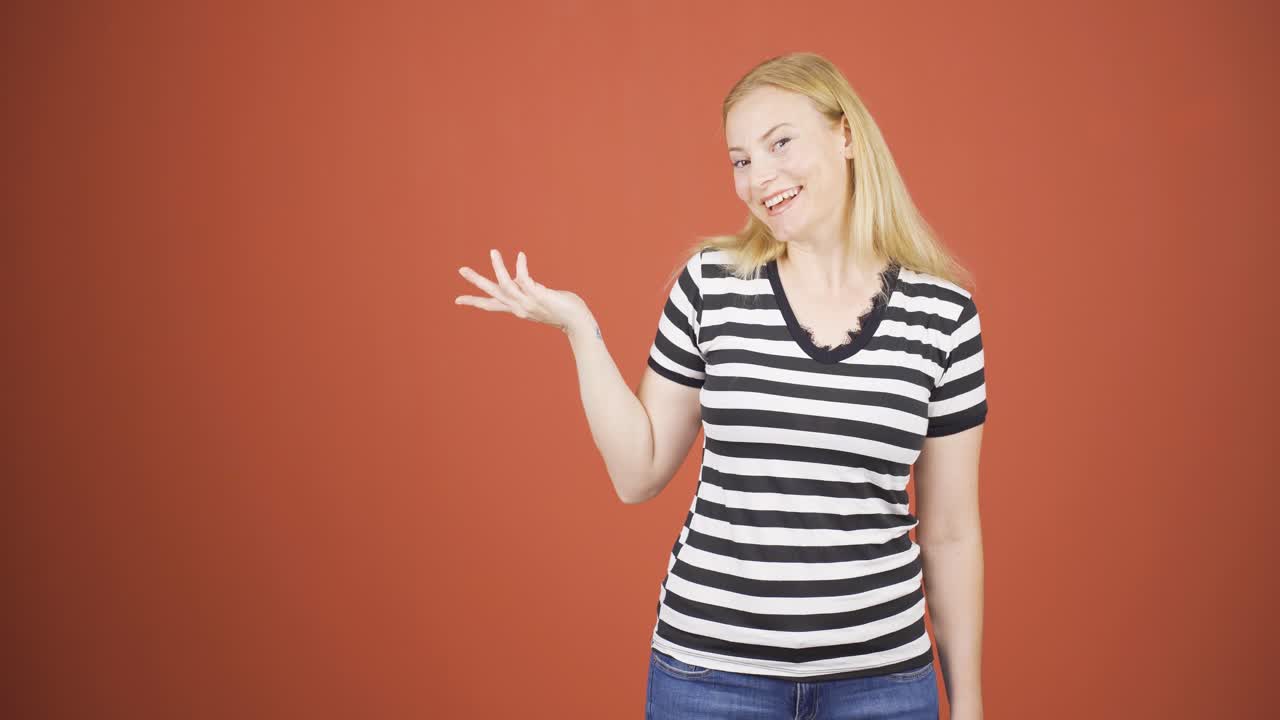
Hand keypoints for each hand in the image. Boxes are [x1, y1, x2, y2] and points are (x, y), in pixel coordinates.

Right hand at [455, 249, 591, 333]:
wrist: (577, 321)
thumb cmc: (562, 309)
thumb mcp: (539, 299)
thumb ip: (527, 290)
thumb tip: (518, 279)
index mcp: (517, 309)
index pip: (491, 305)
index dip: (474, 301)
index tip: (457, 300)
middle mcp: (519, 308)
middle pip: (492, 294)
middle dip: (476, 281)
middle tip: (461, 269)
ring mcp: (529, 303)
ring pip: (506, 285)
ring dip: (498, 267)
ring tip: (493, 252)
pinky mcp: (539, 296)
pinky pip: (525, 279)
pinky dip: (521, 266)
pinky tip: (521, 255)